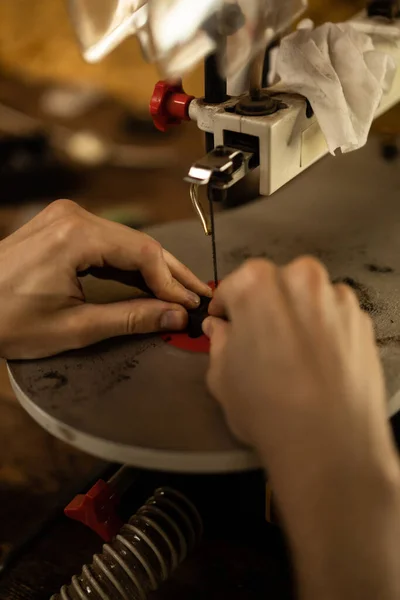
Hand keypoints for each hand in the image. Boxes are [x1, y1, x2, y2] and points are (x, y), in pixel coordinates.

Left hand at [0, 200, 210, 358]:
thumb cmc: (5, 320)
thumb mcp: (74, 327)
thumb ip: (131, 319)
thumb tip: (174, 316)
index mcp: (75, 236)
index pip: (143, 253)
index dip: (171, 282)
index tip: (188, 306)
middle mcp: (72, 217)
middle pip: (139, 243)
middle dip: (170, 273)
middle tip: (197, 295)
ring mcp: (65, 218)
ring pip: (126, 240)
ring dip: (153, 267)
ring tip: (180, 291)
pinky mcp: (62, 225)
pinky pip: (108, 240)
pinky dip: (129, 262)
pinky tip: (148, 280)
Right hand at [204, 257, 399, 598]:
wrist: (330, 446)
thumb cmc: (270, 411)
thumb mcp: (222, 376)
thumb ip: (218, 342)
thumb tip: (220, 331)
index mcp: (257, 284)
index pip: (233, 285)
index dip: (226, 308)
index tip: (224, 321)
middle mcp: (301, 281)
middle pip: (275, 285)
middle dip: (263, 308)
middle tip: (257, 342)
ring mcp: (337, 300)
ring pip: (308, 299)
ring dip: (297, 318)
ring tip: (290, 358)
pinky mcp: (362, 322)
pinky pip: (334, 318)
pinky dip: (324, 333)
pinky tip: (315, 365)